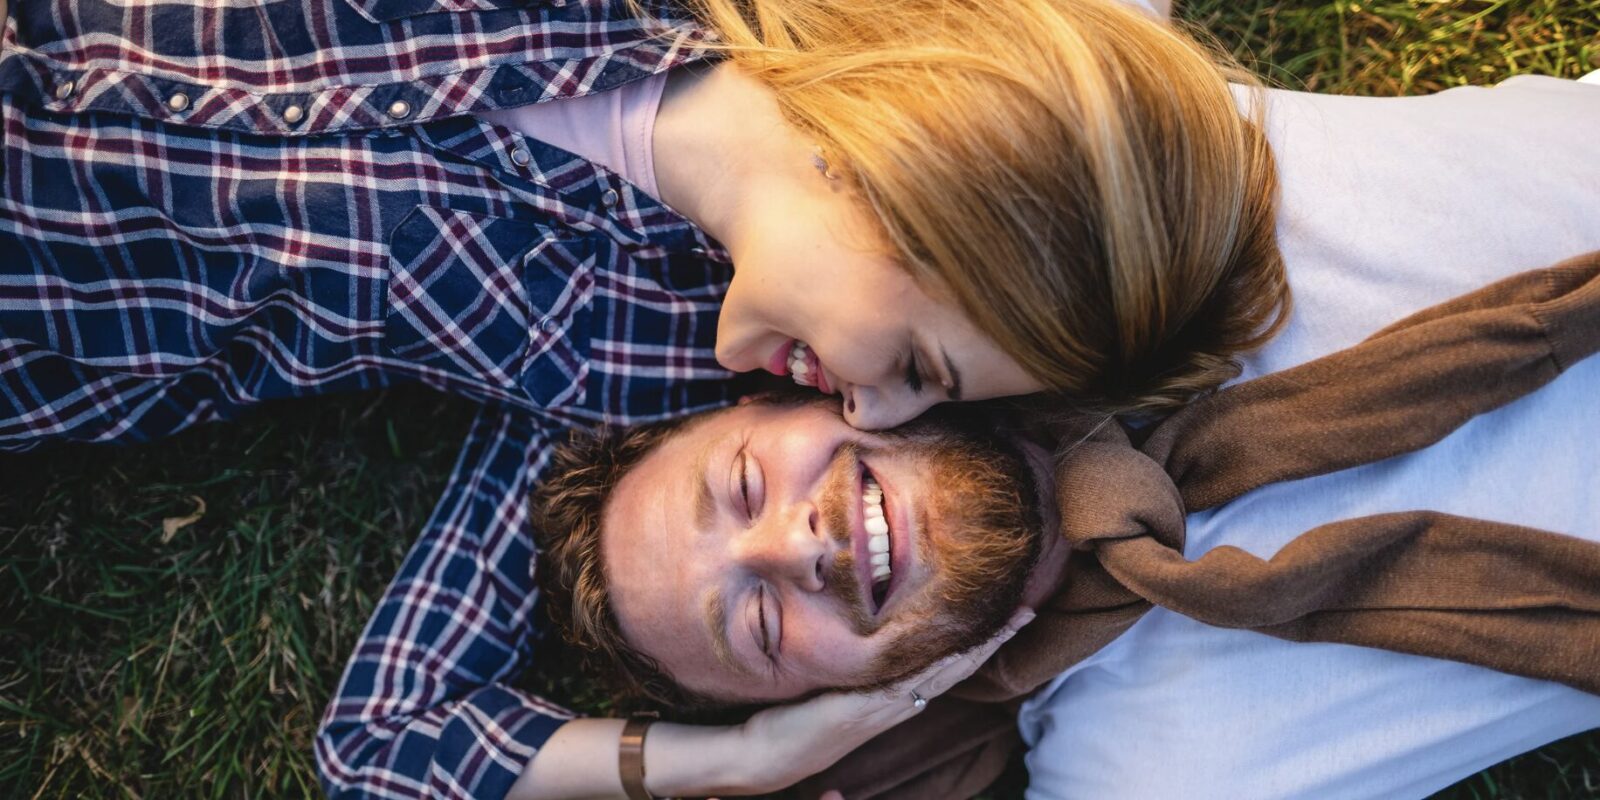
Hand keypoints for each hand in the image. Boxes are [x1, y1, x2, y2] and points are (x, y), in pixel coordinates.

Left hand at [723, 607, 1035, 793]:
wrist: (767, 758)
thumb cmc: (790, 727)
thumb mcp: (830, 693)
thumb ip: (852, 675)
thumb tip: (862, 646)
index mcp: (890, 698)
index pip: (944, 665)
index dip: (976, 643)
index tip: (1004, 616)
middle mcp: (896, 703)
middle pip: (955, 666)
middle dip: (991, 640)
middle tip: (1024, 612)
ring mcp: (884, 706)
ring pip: (942, 672)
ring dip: (977, 648)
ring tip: (1006, 623)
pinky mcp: (865, 707)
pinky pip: (910, 682)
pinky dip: (936, 666)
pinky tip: (956, 650)